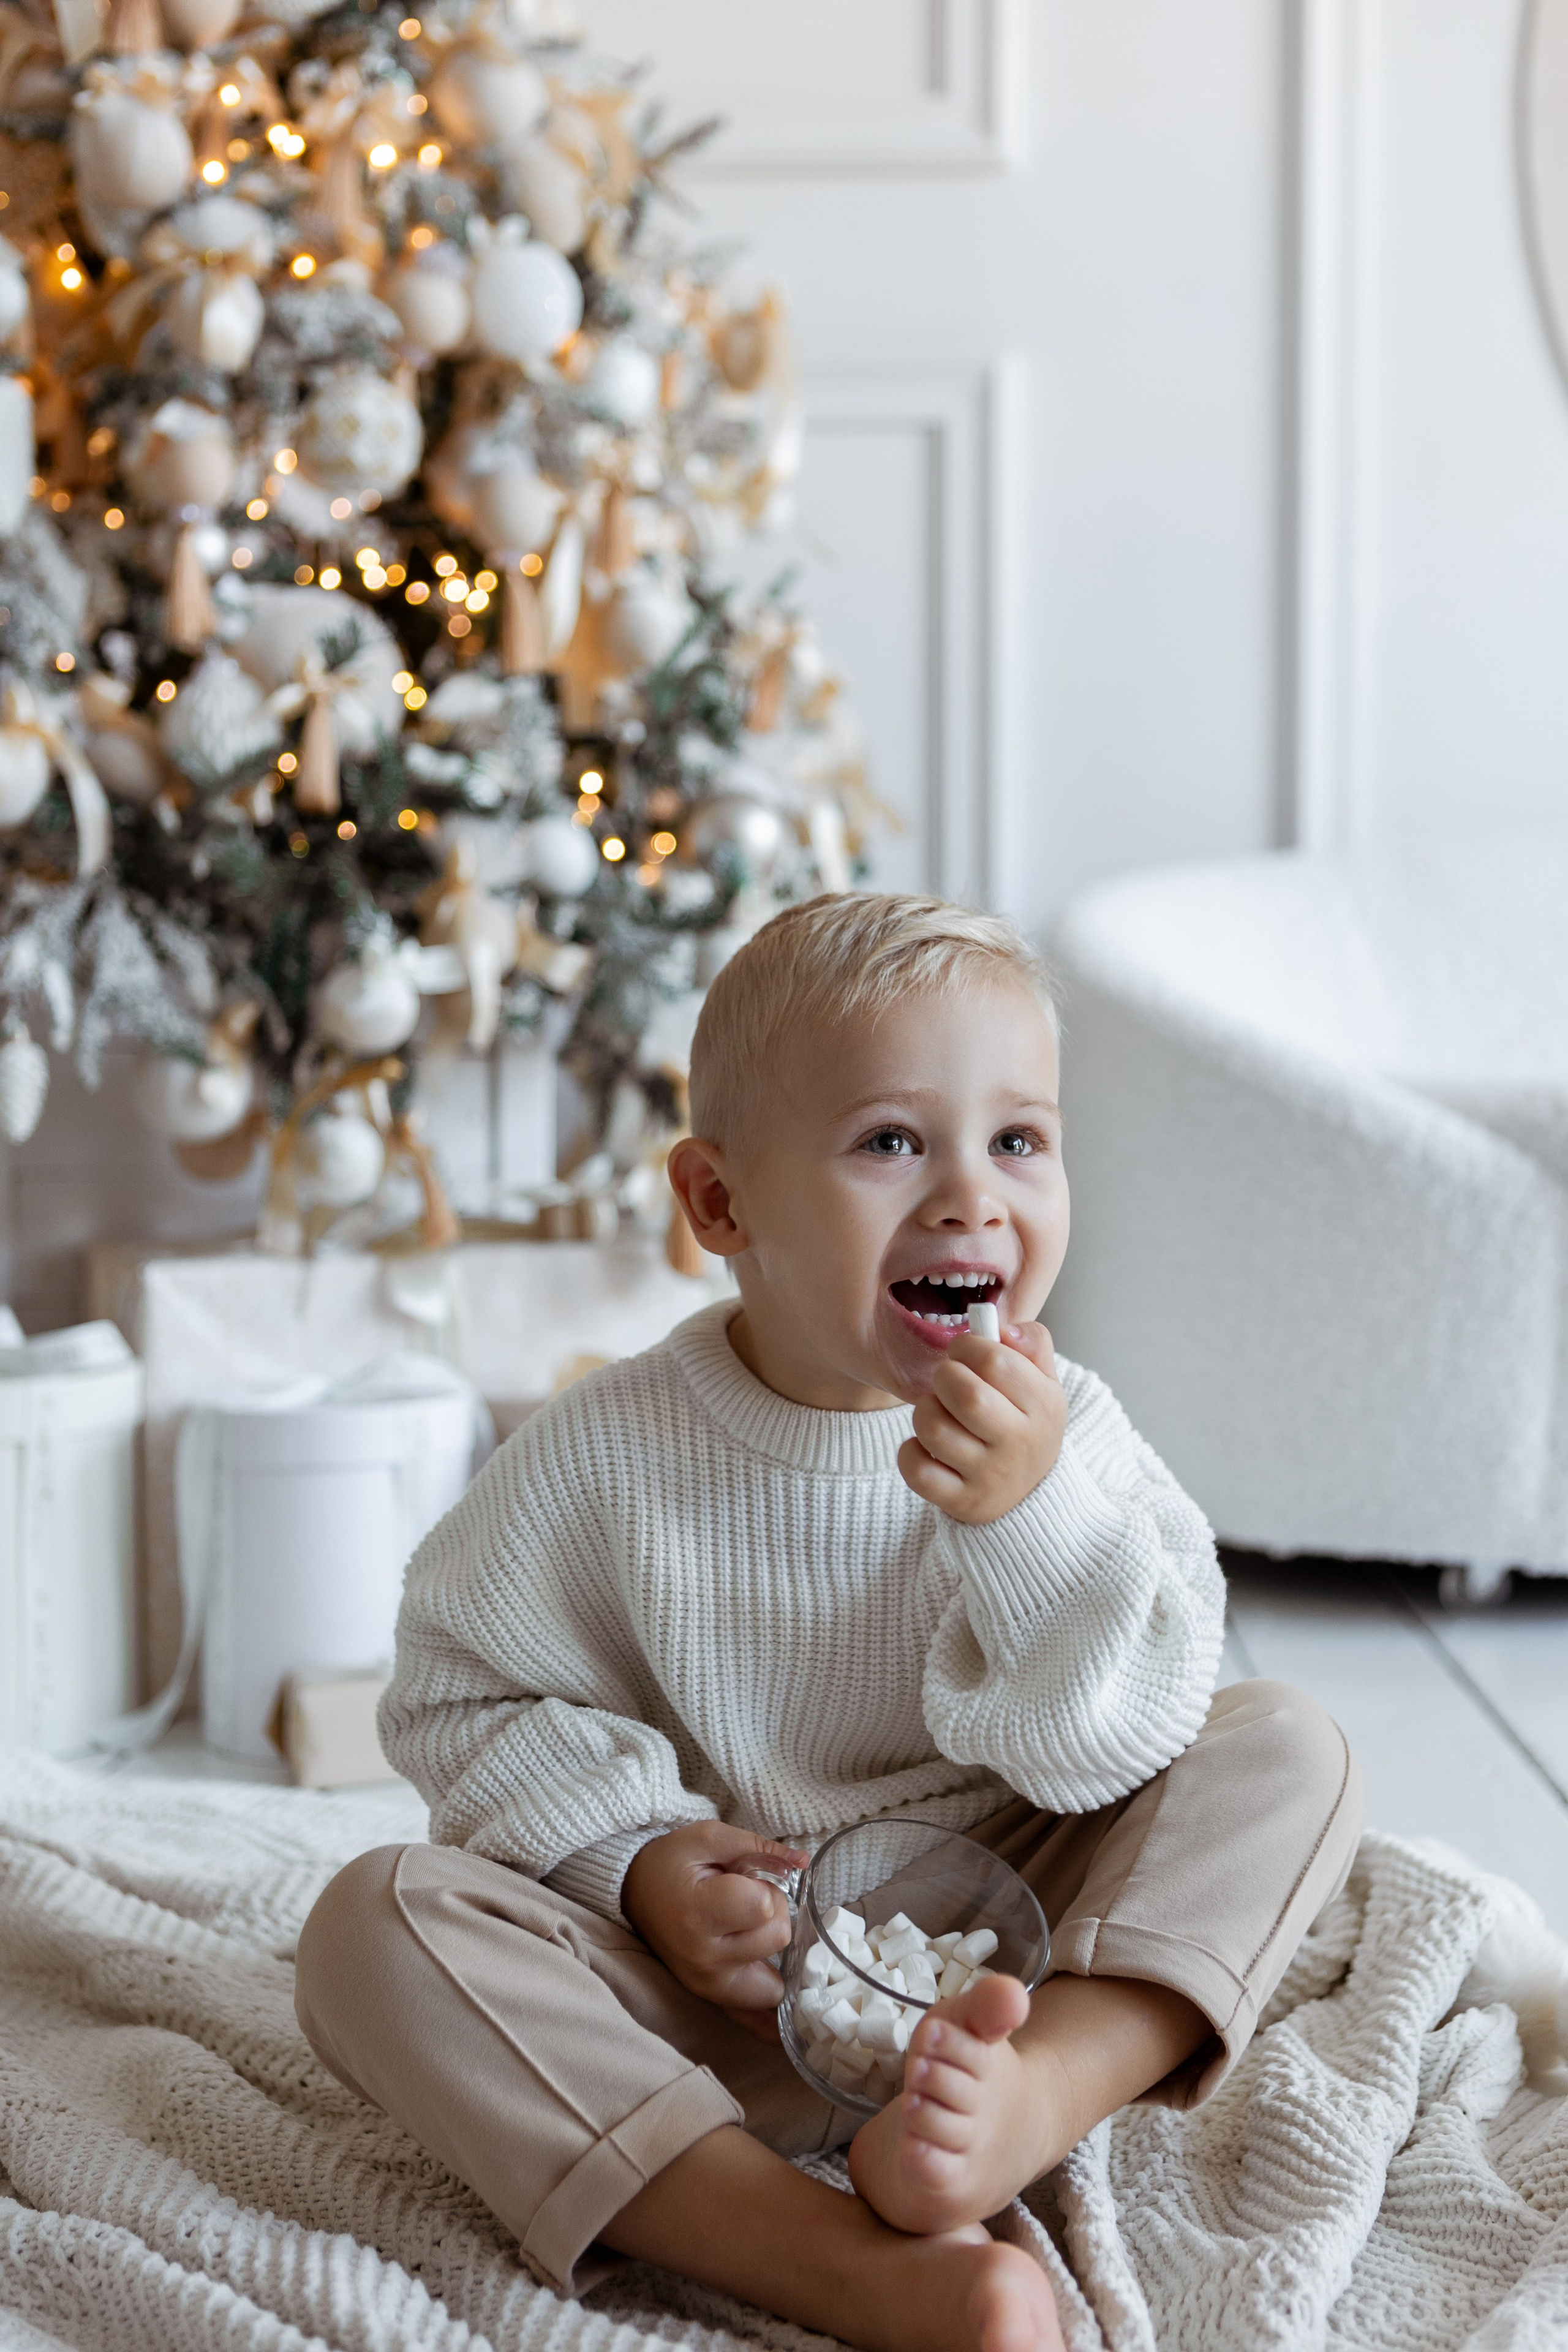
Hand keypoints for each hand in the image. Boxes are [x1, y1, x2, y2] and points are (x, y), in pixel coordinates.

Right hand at [622, 1820, 808, 2041]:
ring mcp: (707, 1984)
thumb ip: (759, 1847)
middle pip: (778, 1939)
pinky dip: (770, 2011)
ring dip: (773, 1953)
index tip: (748, 1878)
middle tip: (747, 1900)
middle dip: (774, 1913)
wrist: (635, 1893)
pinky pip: (755, 2018)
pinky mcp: (712, 1998)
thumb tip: (803, 1861)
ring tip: (749, 1930)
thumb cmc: (671, 1862)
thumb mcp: (709, 1838)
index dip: (766, 1887)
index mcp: (699, 1912)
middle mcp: (703, 1957)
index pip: (763, 1906)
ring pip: (776, 1981)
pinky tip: (779, 2004)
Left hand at [898, 1322, 1066, 1524]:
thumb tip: (1002, 1328)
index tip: (962, 1352)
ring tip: (939, 1415)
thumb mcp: (1043, 1382)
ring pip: (933, 1428)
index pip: (994, 1359)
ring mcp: (990, 1477)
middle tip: (947, 1382)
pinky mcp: (963, 1502)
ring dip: (925, 1412)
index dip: (966, 1346)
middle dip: (943, 1377)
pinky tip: (925, 1448)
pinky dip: (910, 1453)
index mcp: (1043, 1405)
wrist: (1032, 1496)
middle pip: (965, 1393)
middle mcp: (1020, 1443)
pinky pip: (917, 1470)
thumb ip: (1031, 1343)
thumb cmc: (1026, 1424)